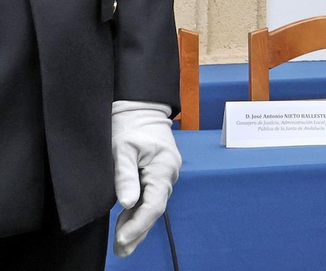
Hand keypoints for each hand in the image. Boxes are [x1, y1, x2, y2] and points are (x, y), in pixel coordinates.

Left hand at [110, 100, 181, 256]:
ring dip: (137, 226)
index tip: (121, 240)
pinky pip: (149, 198)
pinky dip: (137, 214)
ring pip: (152, 206)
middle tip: (121, 251)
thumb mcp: (122, 149)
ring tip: (122, 247)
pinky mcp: (156, 175)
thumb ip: (125, 176)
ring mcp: (164, 175)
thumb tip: (127, 204)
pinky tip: (125, 227)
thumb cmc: (129, 126)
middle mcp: (168, 174)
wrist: (140, 109)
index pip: (153, 204)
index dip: (138, 225)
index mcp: (163, 168)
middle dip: (138, 232)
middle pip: (155, 209)